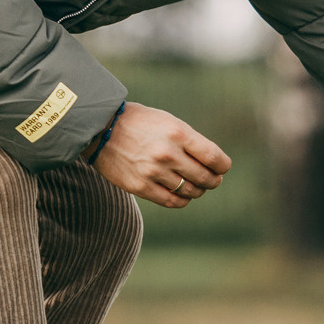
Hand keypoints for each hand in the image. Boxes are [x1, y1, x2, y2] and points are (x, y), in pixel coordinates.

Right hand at [87, 103, 230, 208]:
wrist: (100, 128)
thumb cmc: (139, 122)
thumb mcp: (168, 121)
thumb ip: (189, 141)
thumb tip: (213, 164)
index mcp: (178, 133)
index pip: (215, 158)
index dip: (223, 166)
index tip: (221, 168)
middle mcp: (168, 153)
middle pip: (205, 178)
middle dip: (213, 181)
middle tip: (212, 180)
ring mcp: (153, 172)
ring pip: (190, 191)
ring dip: (197, 191)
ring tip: (195, 186)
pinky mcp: (140, 186)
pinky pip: (171, 201)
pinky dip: (182, 200)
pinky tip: (181, 195)